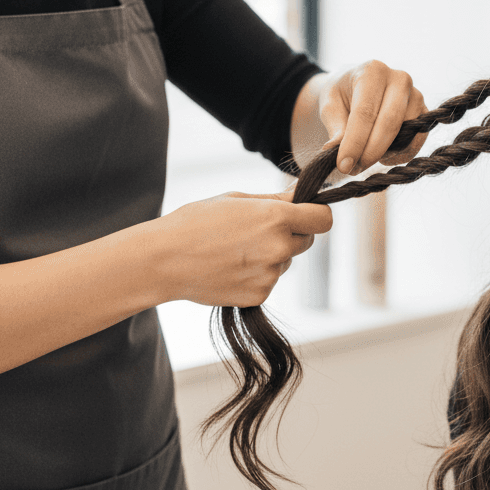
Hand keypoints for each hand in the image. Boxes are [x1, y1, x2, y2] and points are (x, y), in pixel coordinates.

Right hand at [150, 188, 331, 307]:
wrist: (165, 260)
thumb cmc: (197, 222)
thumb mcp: (237, 199)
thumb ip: (276, 200)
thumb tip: (302, 194)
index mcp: (277, 218)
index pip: (324, 219)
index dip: (317, 214)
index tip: (307, 214)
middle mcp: (279, 247)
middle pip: (307, 240)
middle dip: (292, 234)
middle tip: (259, 230)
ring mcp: (270, 274)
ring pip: (286, 261)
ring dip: (272, 255)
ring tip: (236, 249)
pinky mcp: (260, 295)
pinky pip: (270, 280)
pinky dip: (257, 274)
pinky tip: (231, 267)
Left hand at [319, 60, 429, 174]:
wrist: (358, 86)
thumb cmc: (342, 95)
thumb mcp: (329, 106)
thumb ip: (334, 128)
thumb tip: (332, 150)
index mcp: (373, 71)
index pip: (365, 112)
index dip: (355, 142)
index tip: (343, 166)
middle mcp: (400, 79)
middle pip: (390, 122)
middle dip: (371, 152)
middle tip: (353, 170)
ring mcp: (416, 95)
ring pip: (406, 133)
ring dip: (385, 153)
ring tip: (365, 157)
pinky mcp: (424, 112)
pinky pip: (418, 140)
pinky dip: (401, 154)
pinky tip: (384, 156)